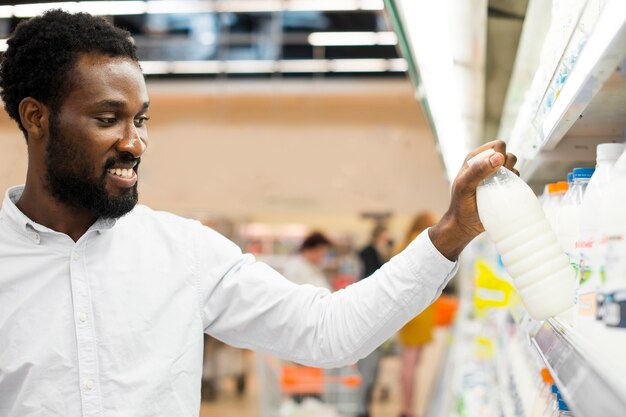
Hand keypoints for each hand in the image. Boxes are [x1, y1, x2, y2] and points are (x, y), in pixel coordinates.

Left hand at [429, 140, 517, 260]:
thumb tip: (498, 158)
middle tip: (496, 180)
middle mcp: (486, 165)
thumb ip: (478, 171)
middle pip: (508, 155)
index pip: (497, 145)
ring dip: (511, 175)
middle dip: (507, 165)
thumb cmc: (461, 205)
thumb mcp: (465, 186)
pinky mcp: (502, 187)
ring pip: (513, 167)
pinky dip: (515, 184)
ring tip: (498, 187)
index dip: (500, 155)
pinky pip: (516, 180)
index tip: (495, 169)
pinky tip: (505, 192)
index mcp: (475, 159)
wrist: (465, 225)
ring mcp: (495, 176)